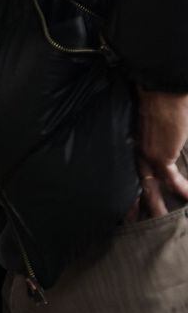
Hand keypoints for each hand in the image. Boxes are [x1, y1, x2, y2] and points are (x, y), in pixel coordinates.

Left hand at [134, 88, 187, 216]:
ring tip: (161, 221)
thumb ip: (160, 136)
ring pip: (151, 186)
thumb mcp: (159, 124)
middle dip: (137, 204)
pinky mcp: (160, 155)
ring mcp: (148, 155)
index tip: (130, 204)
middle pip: (138, 183)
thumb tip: (169, 138)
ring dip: (157, 205)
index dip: (133, 188)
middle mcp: (139, 152)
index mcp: (138, 144)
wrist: (161, 91)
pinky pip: (172, 178)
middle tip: (130, 221)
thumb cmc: (162, 101)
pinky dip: (183, 188)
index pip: (136, 170)